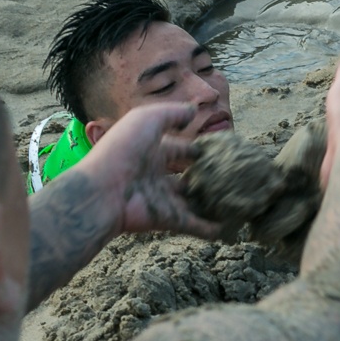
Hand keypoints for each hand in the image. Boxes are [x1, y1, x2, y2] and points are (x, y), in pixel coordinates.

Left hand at [78, 102, 221, 238]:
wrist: (103, 191)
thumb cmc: (124, 149)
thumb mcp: (147, 119)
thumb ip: (172, 113)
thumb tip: (193, 111)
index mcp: (151, 152)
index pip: (178, 149)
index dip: (195, 148)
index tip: (218, 149)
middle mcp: (158, 176)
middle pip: (187, 177)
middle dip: (205, 177)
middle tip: (230, 176)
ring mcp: (163, 199)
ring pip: (193, 202)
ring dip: (211, 203)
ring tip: (236, 201)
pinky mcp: (168, 219)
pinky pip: (193, 225)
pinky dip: (210, 229)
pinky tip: (230, 228)